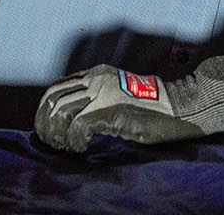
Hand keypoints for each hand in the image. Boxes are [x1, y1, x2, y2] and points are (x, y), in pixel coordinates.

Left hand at [34, 54, 223, 152]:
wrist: (177, 107)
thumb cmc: (152, 108)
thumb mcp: (118, 96)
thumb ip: (97, 100)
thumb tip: (73, 120)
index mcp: (97, 74)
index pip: (57, 87)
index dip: (46, 109)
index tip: (48, 128)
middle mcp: (95, 79)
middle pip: (53, 98)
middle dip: (45, 123)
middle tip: (50, 142)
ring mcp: (101, 93)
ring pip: (61, 112)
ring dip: (58, 135)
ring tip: (66, 148)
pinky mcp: (108, 110)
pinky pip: (77, 127)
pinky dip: (75, 142)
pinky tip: (83, 149)